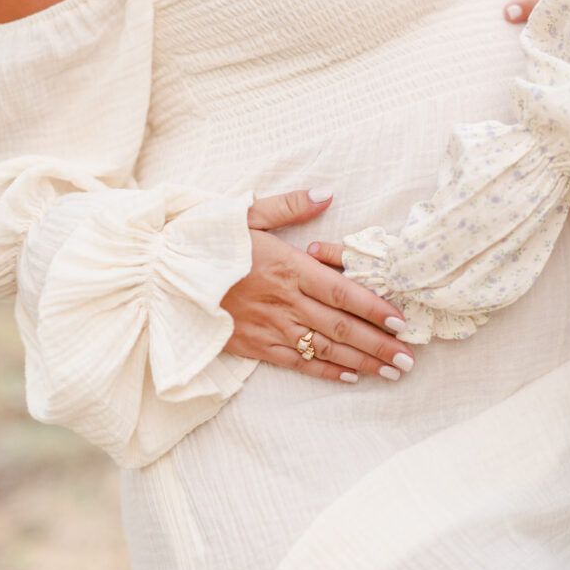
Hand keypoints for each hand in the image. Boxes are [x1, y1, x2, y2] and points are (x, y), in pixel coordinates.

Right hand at [220, 191, 413, 382]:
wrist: (159, 274)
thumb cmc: (205, 241)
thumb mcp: (246, 213)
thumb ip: (290, 206)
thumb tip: (327, 193)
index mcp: (286, 266)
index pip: (342, 291)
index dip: (374, 308)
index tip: (401, 321)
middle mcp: (282, 300)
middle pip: (341, 326)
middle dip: (379, 344)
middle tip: (410, 358)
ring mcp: (268, 326)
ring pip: (324, 348)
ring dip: (362, 362)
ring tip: (393, 372)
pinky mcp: (252, 345)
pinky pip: (296, 361)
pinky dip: (325, 370)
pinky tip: (351, 376)